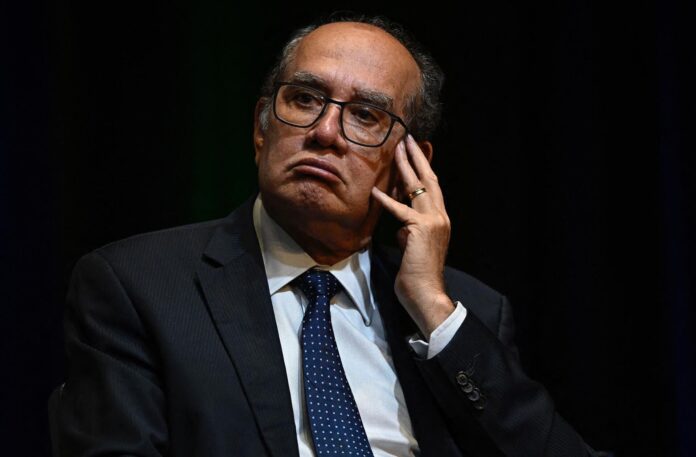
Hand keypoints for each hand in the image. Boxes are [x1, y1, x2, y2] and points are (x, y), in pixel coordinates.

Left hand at [371, 135, 454, 337]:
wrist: (427, 293)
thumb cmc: (417, 274)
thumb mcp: (414, 246)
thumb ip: (410, 231)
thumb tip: (401, 223)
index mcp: (440, 220)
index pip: (432, 188)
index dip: (424, 168)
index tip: (415, 152)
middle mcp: (440, 217)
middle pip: (429, 180)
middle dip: (417, 158)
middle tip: (407, 140)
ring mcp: (433, 222)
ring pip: (418, 188)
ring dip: (406, 167)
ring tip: (396, 150)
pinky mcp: (420, 230)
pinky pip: (400, 210)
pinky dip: (387, 200)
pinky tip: (375, 191)